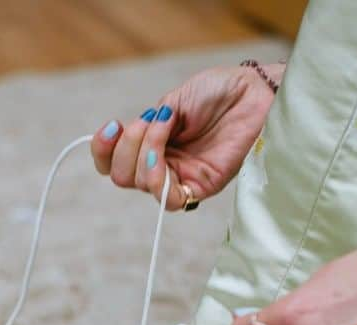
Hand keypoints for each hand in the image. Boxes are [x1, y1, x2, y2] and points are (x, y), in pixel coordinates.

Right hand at [90, 64, 281, 209]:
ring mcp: (182, 175)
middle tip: (147, 125)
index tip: (112, 126)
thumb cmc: (219, 92)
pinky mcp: (202, 186)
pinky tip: (160, 159)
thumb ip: (152, 123)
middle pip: (122, 176)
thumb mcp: (174, 100)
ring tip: (160, 134)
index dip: (102, 150)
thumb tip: (139, 140)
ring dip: (142, 159)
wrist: (254, 92)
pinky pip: (171, 200)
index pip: (113, 161)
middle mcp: (164, 162)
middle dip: (125, 149)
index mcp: (153, 142)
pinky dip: (157, 181)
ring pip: (142, 186)